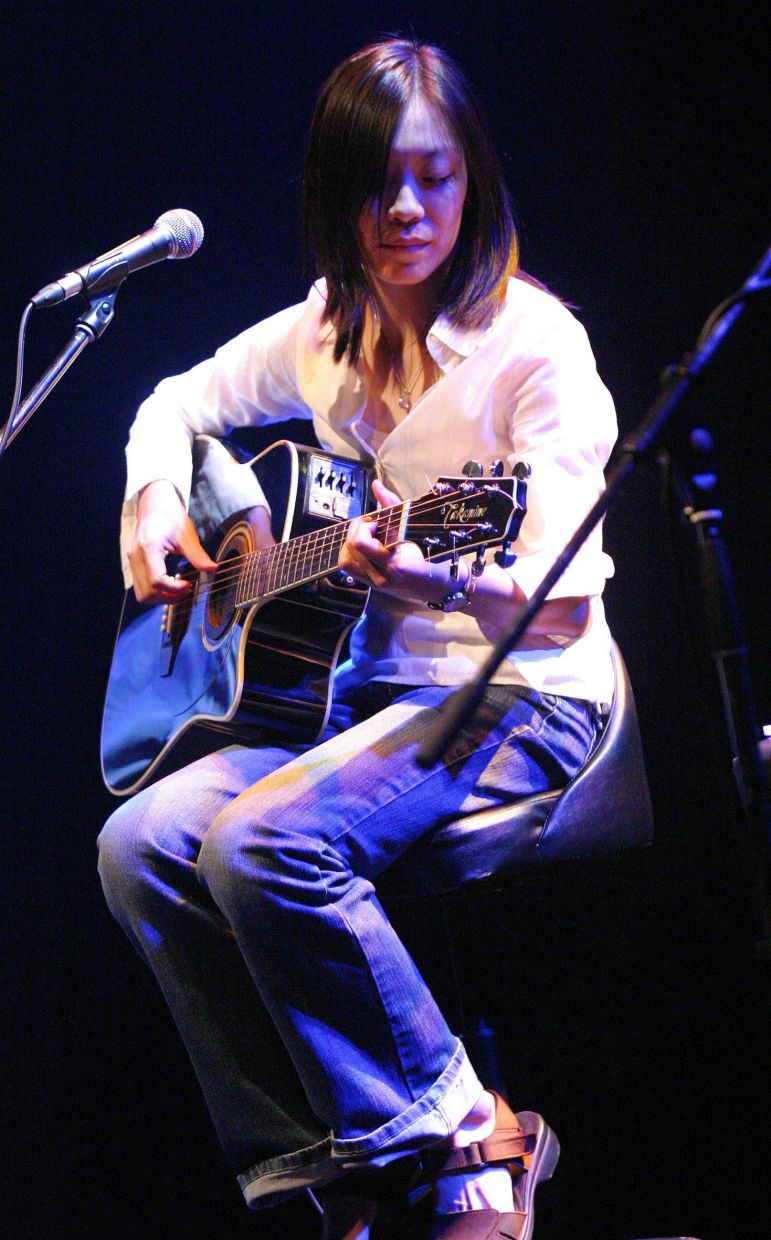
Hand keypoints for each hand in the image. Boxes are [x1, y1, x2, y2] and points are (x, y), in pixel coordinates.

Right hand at [127, 479, 216, 603]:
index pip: (156, 580)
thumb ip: (197, 555)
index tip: (189, 585)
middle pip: (147, 592)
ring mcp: (132, 560)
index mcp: (149, 547)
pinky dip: (156, 591)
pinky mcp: (134, 563)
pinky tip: (170, 584)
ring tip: (178, 589)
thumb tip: (212, 569)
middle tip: (186, 589)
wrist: (154, 502)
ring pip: (142, 594)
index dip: (174, 589)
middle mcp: (136, 556)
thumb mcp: (186, 534)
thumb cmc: (170, 515)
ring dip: (161, 597)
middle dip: (168, 597)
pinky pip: (141, 586)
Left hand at [338, 479, 429, 599]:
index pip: (360, 543)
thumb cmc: (429, 554)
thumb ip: (392, 504)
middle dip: (356, 530)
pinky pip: (350, 568)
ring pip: (345, 560)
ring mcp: (375, 583)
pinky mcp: (371, 584)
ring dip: (351, 544)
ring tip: (367, 538)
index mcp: (395, 563)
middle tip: (371, 526)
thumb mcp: (412, 526)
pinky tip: (366, 549)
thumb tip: (376, 485)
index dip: (363, 527)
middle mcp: (383, 576)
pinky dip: (353, 554)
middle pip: (350, 548)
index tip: (375, 522)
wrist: (435, 583)